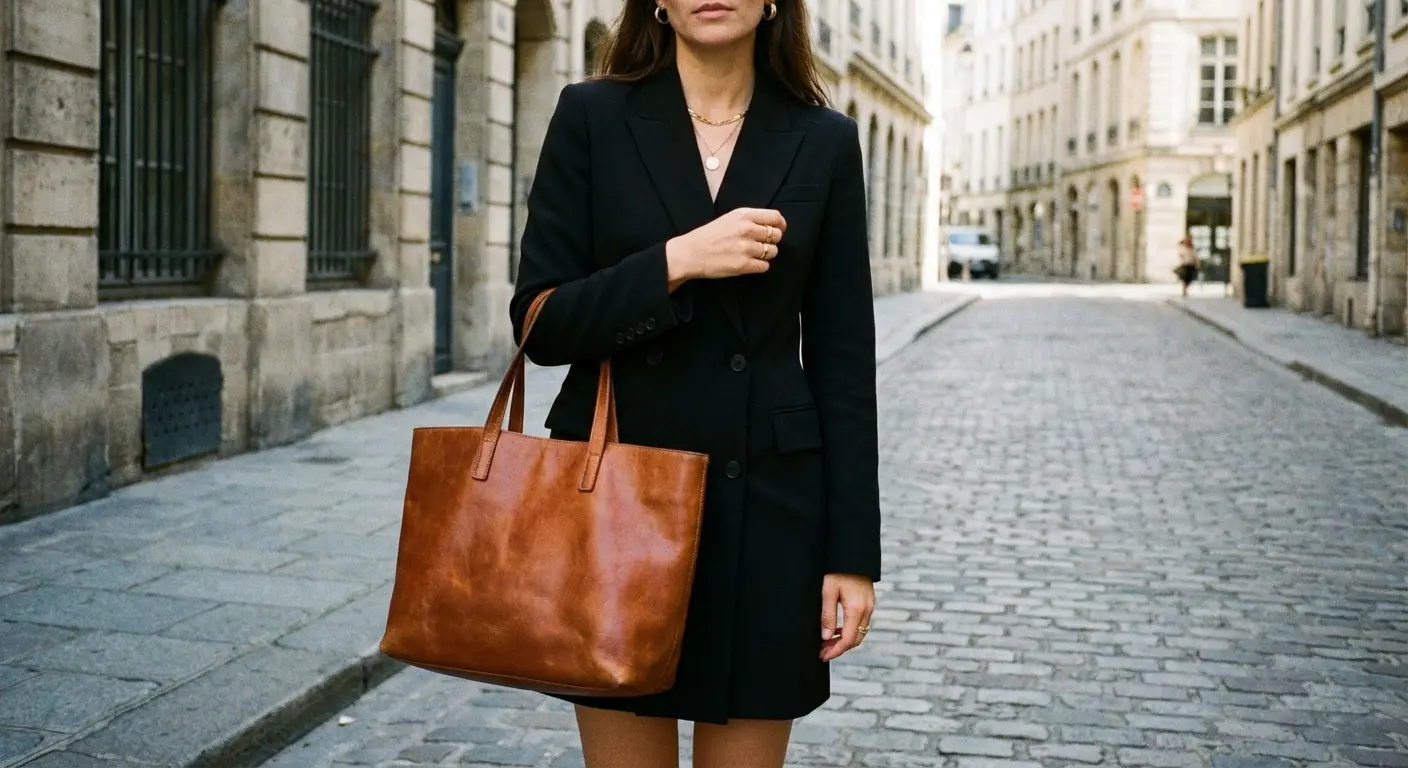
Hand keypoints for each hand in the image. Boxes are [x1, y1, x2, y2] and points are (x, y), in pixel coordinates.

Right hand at [665, 208, 786, 284]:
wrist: (689, 253)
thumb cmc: (707, 236)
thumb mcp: (728, 219)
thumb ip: (749, 219)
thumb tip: (770, 226)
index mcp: (743, 215)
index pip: (775, 217)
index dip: (780, 225)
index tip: (778, 230)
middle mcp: (746, 229)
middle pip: (776, 235)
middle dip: (772, 241)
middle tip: (762, 245)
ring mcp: (746, 248)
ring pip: (772, 252)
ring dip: (766, 254)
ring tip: (753, 255)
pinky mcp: (743, 265)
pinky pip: (764, 266)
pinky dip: (759, 266)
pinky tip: (749, 264)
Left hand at [819, 573, 874, 661]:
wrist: (853, 554)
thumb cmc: (838, 570)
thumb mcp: (828, 591)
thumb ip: (827, 615)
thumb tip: (826, 637)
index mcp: (856, 609)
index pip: (848, 640)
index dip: (835, 651)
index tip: (822, 656)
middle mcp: (867, 610)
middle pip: (856, 640)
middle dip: (839, 649)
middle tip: (822, 652)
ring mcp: (870, 607)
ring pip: (860, 633)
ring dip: (844, 641)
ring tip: (827, 643)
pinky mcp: (869, 603)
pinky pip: (861, 624)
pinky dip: (850, 631)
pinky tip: (837, 631)